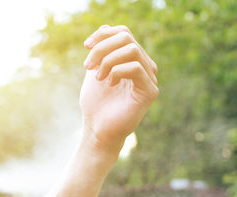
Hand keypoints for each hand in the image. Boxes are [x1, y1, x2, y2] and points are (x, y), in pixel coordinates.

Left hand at [80, 25, 158, 154]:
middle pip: (126, 38)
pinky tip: (108, 83)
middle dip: (102, 48)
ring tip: (96, 76)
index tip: (86, 46)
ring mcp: (150, 78)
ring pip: (131, 50)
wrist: (97, 129)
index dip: (103, 34)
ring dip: (107, 60)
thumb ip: (101, 50)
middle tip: (87, 65)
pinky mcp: (150, 91)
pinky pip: (134, 68)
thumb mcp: (95, 70)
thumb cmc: (96, 104)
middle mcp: (145, 66)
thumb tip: (106, 27)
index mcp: (133, 60)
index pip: (124, 33)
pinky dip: (116, 71)